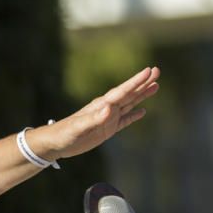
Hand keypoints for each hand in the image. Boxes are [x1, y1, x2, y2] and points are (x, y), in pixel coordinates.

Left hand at [34, 66, 159, 160]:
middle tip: (158, 70)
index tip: (149, 70)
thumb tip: (109, 108)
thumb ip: (94, 119)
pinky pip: (124, 120)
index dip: (136, 81)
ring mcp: (107, 118)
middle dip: (143, 83)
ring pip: (129, 104)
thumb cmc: (63, 134)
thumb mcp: (78, 127)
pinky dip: (134, 116)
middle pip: (129, 93)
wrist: (54, 143)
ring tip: (156, 86)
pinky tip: (143, 111)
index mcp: (101, 106)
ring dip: (142, 95)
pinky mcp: (107, 129)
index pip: (122, 91)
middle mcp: (106, 109)